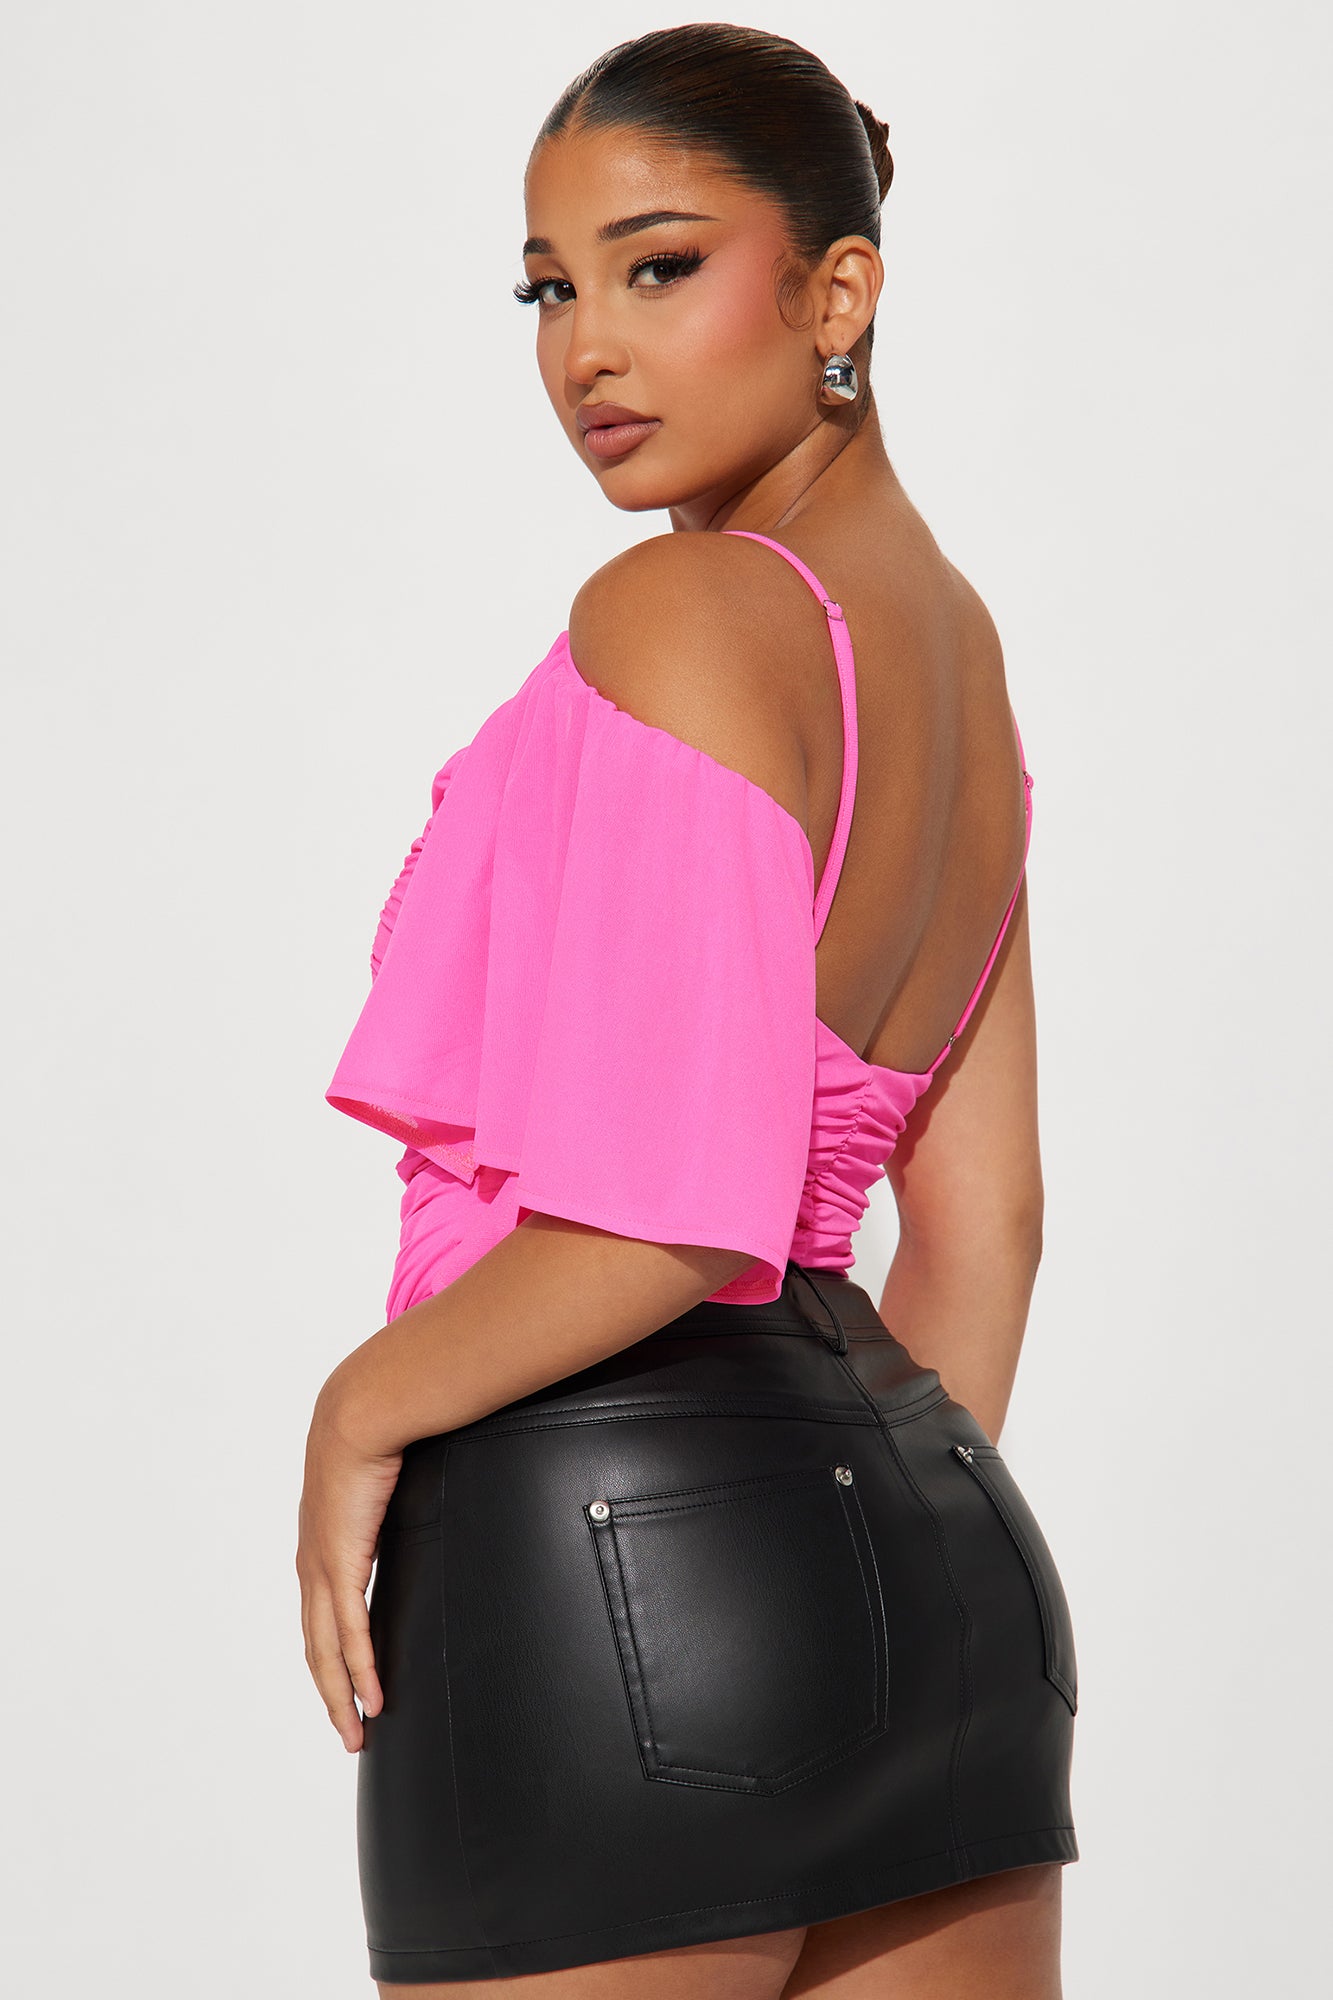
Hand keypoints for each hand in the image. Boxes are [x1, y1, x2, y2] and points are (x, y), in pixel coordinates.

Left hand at [296, 1388, 403, 1751]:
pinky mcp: (339, 1563)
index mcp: (322, 1546)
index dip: (332, 1658)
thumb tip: (420, 1500)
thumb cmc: (377, 1434)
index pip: (322, 1617)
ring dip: (341, 1696)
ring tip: (357, 1731)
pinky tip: (371, 1699)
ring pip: (326, 1651)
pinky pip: (349, 1632)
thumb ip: (396, 1505)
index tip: (346, 1689)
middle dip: (331, 1695)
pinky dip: (358, 1670)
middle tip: (349, 1734)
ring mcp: (322, 1566)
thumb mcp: (386, 1482)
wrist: (360, 1411)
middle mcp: (314, 1564)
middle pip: (317, 1647)